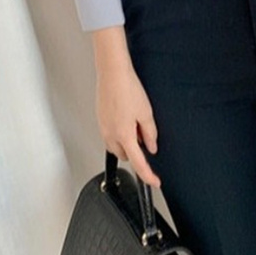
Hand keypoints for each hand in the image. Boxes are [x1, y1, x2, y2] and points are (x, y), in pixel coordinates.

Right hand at [92, 27, 161, 188]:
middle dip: (136, 152)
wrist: (112, 73)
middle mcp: (110, 134)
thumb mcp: (146, 112)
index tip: (154, 181)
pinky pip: (110, 134)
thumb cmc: (128, 88)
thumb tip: (151, 146)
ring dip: (127, 142)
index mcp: (124, 135)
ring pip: (116, 146)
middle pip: (125, 155)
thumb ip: (150, 133)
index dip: (148, 175)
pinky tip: (127, 117)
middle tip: (146, 136)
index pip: (138, 163)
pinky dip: (120, 133)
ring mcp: (103, 127)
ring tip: (136, 123)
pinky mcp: (100, 119)